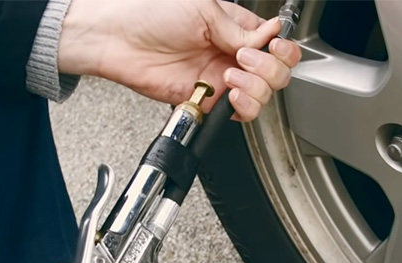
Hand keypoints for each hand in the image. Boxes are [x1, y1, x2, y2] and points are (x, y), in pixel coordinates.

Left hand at [57, 0, 301, 120]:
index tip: (273, 45)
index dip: (282, 48)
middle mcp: (232, 54)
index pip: (276, 43)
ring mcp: (222, 79)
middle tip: (245, 58)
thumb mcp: (204, 8)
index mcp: (236, 28)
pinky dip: (244, 106)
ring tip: (231, 74)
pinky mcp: (208, 100)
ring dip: (256, 87)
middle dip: (270, 68)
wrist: (118, 39)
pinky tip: (229, 92)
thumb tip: (271, 36)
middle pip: (277, 72)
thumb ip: (240, 29)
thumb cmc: (151, 12)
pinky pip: (241, 112)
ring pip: (263, 94)